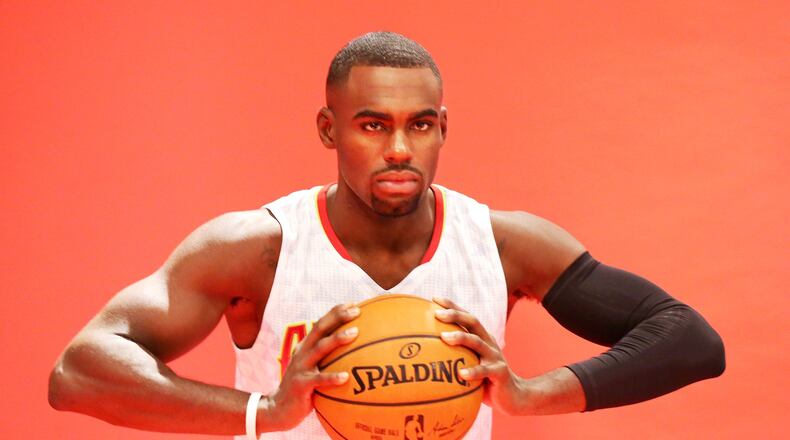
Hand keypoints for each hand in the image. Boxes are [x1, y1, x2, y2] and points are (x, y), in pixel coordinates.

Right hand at [261, 303, 359, 431]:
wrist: (278, 409)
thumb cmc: (303, 388)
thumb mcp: (312, 369)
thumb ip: (327, 358)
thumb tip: (354, 352)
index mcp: (306, 347)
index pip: (321, 324)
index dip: (336, 312)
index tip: (354, 304)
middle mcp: (302, 353)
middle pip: (320, 329)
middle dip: (337, 317)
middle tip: (356, 311)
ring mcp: (300, 368)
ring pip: (320, 349)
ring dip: (337, 338)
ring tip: (355, 333)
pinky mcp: (301, 385)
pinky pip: (318, 380)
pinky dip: (331, 377)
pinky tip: (346, 377)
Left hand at [433, 297, 526, 415]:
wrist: (513, 396)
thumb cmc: (484, 379)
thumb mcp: (470, 363)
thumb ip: (454, 355)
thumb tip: (424, 351)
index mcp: (481, 337)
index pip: (466, 316)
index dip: (452, 305)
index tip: (434, 298)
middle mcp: (488, 342)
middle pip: (473, 322)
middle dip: (455, 315)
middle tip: (437, 314)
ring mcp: (495, 356)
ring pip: (477, 342)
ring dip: (461, 337)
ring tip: (444, 337)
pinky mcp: (500, 372)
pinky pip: (485, 370)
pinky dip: (473, 371)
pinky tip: (461, 374)